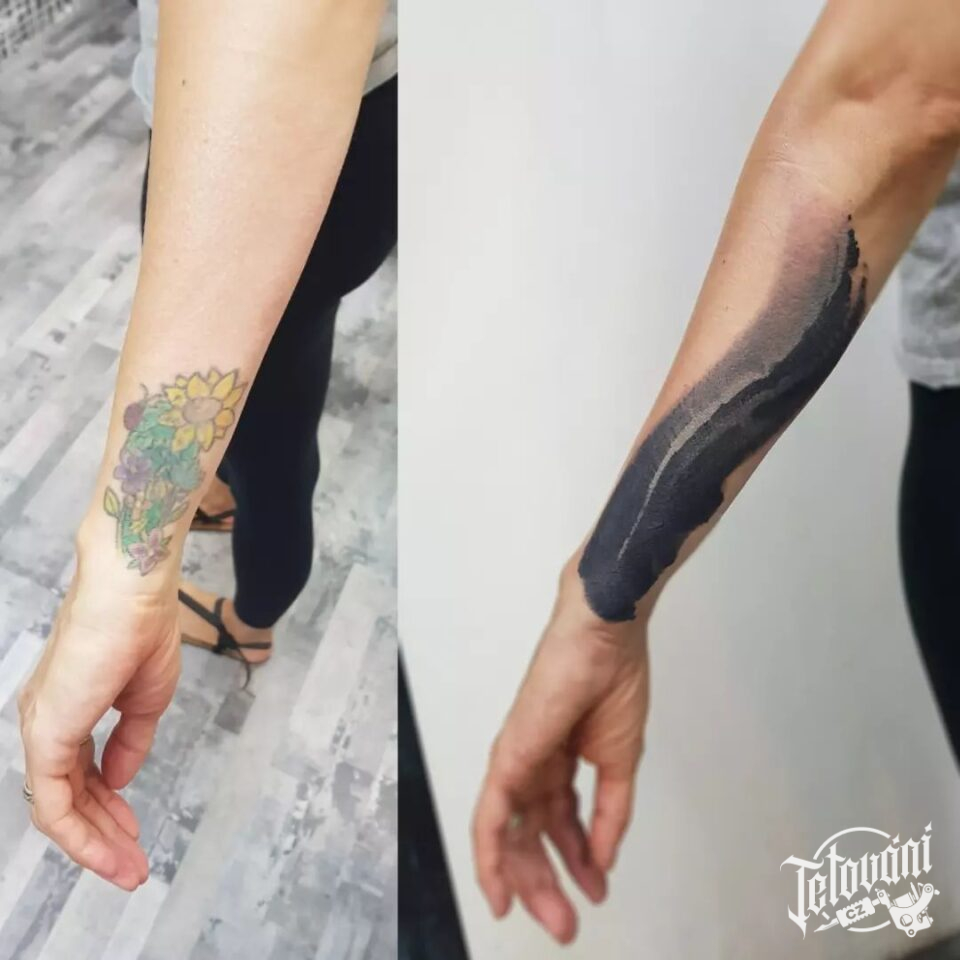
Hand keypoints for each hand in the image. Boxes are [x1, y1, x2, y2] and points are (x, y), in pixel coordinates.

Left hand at [17, 563, 180, 889]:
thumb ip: (131, 742)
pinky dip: (81, 834)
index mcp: (67, 709)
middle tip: (134, 867)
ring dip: (94, 844)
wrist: (132, 595)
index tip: (135, 832)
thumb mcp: (146, 699)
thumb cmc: (142, 630)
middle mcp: (45, 723)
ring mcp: (41, 730)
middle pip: (67, 798)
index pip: (78, 776)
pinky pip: (55, 803)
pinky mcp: (47, 735)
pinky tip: (109, 849)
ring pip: (58, 808)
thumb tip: (119, 780)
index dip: (106, 810)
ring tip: (130, 869)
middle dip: (103, 837)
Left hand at [473, 563, 649, 943]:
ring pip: (508, 834)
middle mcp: (532, 766)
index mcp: (559, 763)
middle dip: (549, 882)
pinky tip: (500, 887)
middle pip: (533, 836)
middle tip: (567, 923)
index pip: (561, 825)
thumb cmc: (614, 681)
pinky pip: (490, 814)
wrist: (603, 636)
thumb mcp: (620, 761)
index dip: (577, 863)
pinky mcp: (507, 755)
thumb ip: (610, 813)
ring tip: (551, 916)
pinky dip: (491, 854)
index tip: (594, 895)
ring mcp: (516, 761)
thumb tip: (602, 860)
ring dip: (527, 879)